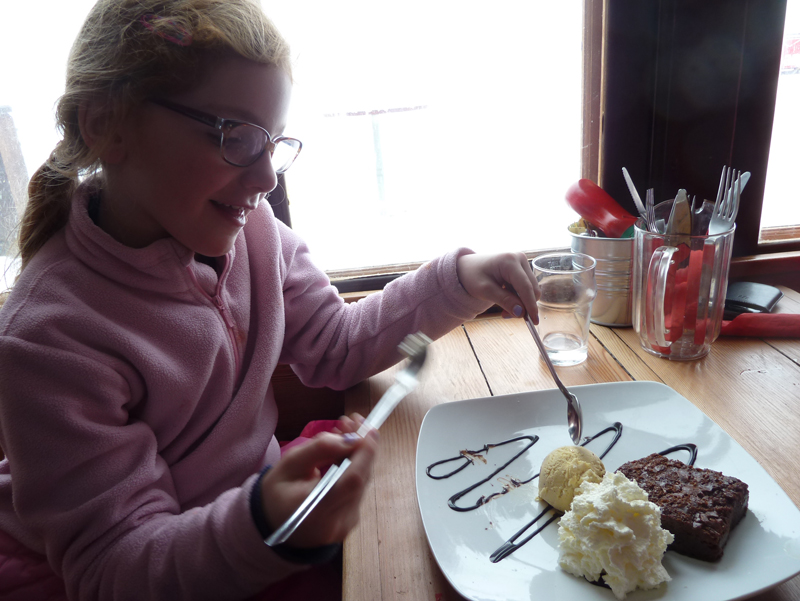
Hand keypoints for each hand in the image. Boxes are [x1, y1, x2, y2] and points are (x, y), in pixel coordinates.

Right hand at [260, 416, 377, 547]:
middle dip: (361, 447)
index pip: (352, 479)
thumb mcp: (289, 464)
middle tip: (353, 421)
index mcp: (316, 511)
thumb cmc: (275, 493)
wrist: (270, 524)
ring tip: (347, 431)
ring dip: (359, 455)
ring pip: (362, 482)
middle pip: (361, 479)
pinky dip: (354, 468)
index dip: (364, 452)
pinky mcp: (350, 521)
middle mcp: (337, 522)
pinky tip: (345, 452)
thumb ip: (319, 449)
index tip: (367, 428)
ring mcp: (346, 524)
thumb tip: (351, 438)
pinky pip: (357, 489)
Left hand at [456, 252, 540, 322]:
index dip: (530, 305)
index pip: (525, 287)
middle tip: (506, 316)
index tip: (534, 321)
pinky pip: (526, 287)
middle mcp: (519, 258)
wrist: (467, 267)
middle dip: (523, 306)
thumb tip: (521, 313)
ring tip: (504, 310)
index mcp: (509, 261)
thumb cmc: (472, 275)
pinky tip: (507, 302)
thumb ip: (504, 301)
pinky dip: (519, 298)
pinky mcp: (522, 269)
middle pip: (531, 288)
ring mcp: (522, 262)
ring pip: (530, 289)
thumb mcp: (485, 290)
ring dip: (521, 303)